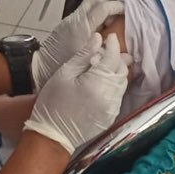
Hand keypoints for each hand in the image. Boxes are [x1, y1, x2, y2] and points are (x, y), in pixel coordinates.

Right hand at [25, 33, 129, 152]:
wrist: (52, 136)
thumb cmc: (52, 104)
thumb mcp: (63, 74)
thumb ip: (83, 56)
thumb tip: (97, 39)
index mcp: (97, 83)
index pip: (113, 57)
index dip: (112, 45)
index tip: (108, 37)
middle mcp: (110, 96)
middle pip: (121, 70)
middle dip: (115, 57)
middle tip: (103, 51)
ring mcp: (113, 108)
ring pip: (123, 82)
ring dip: (116, 71)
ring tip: (103, 66)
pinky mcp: (112, 116)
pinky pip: (119, 95)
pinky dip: (114, 85)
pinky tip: (102, 83)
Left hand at [32, 0, 124, 88]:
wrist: (39, 68)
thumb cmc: (64, 66)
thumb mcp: (90, 61)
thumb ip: (109, 55)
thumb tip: (128, 56)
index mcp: (83, 26)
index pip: (103, 6)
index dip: (117, 7)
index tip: (126, 12)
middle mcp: (76, 19)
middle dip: (107, 4)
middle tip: (114, 19)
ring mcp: (69, 20)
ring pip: (88, 5)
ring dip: (99, 11)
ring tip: (106, 27)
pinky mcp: (65, 24)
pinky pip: (82, 15)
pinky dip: (92, 19)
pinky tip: (95, 33)